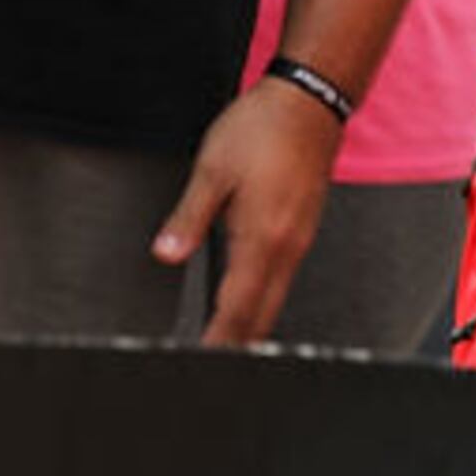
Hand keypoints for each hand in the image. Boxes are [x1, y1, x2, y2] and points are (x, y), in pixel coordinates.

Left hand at [153, 74, 341, 344]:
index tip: (197, 367)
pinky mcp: (301, 232)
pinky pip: (281, 282)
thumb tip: (165, 256)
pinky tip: (244, 307)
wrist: (309, 101)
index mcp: (262, 239)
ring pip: (273, 303)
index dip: (216, 344)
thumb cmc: (261, 128)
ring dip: (248, 330)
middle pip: (260, 318)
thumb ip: (189, 218)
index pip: (236, 310)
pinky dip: (260, 305)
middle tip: (208, 373)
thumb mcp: (212, 169)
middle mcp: (286, 249)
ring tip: (221, 351)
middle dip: (235, 349)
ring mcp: (298, 242)